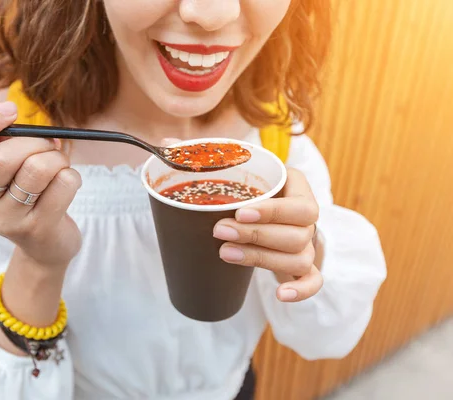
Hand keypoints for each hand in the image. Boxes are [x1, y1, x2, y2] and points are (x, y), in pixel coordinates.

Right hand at [0, 94, 82, 267]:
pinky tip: (65, 184)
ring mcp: (6, 222)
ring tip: (57, 164)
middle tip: (48, 142)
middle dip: (35, 141)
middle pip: (3, 158)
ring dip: (56, 157)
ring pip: (37, 169)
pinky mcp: (38, 229)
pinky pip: (64, 184)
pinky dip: (71, 175)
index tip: (9, 111)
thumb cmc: (26, 193)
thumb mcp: (6, 163)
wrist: (47, 245)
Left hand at [213, 168, 321, 301]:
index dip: (273, 212)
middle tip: (220, 231)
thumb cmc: (250, 187)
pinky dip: (300, 290)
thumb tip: (179, 151)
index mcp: (299, 191)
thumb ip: (221, 165)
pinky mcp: (303, 267)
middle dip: (255, 235)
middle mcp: (307, 220)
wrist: (264, 208)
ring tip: (225, 253)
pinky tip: (281, 295)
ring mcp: (307, 245)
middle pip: (297, 235)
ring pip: (299, 259)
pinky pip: (312, 281)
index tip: (239, 213)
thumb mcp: (243, 172)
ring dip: (261, 259)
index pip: (300, 207)